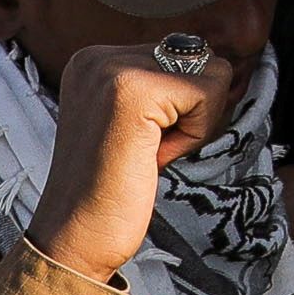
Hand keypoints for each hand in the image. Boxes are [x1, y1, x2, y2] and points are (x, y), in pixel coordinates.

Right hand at [33, 40, 238, 282]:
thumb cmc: (111, 189)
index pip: (182, 54)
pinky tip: (152, 158)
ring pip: (211, 74)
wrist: (74, 239)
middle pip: (200, 59)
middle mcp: (97, 57)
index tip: (137, 141)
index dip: (178, 106)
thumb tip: (219, 62)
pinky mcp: (134, 92)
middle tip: (143, 151)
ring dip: (192, 124)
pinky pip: (208, 95)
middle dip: (188, 112)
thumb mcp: (133, 120)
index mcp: (93, 60)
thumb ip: (162, 84)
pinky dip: (193, 134)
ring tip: (146, 153)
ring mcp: (112, 70)